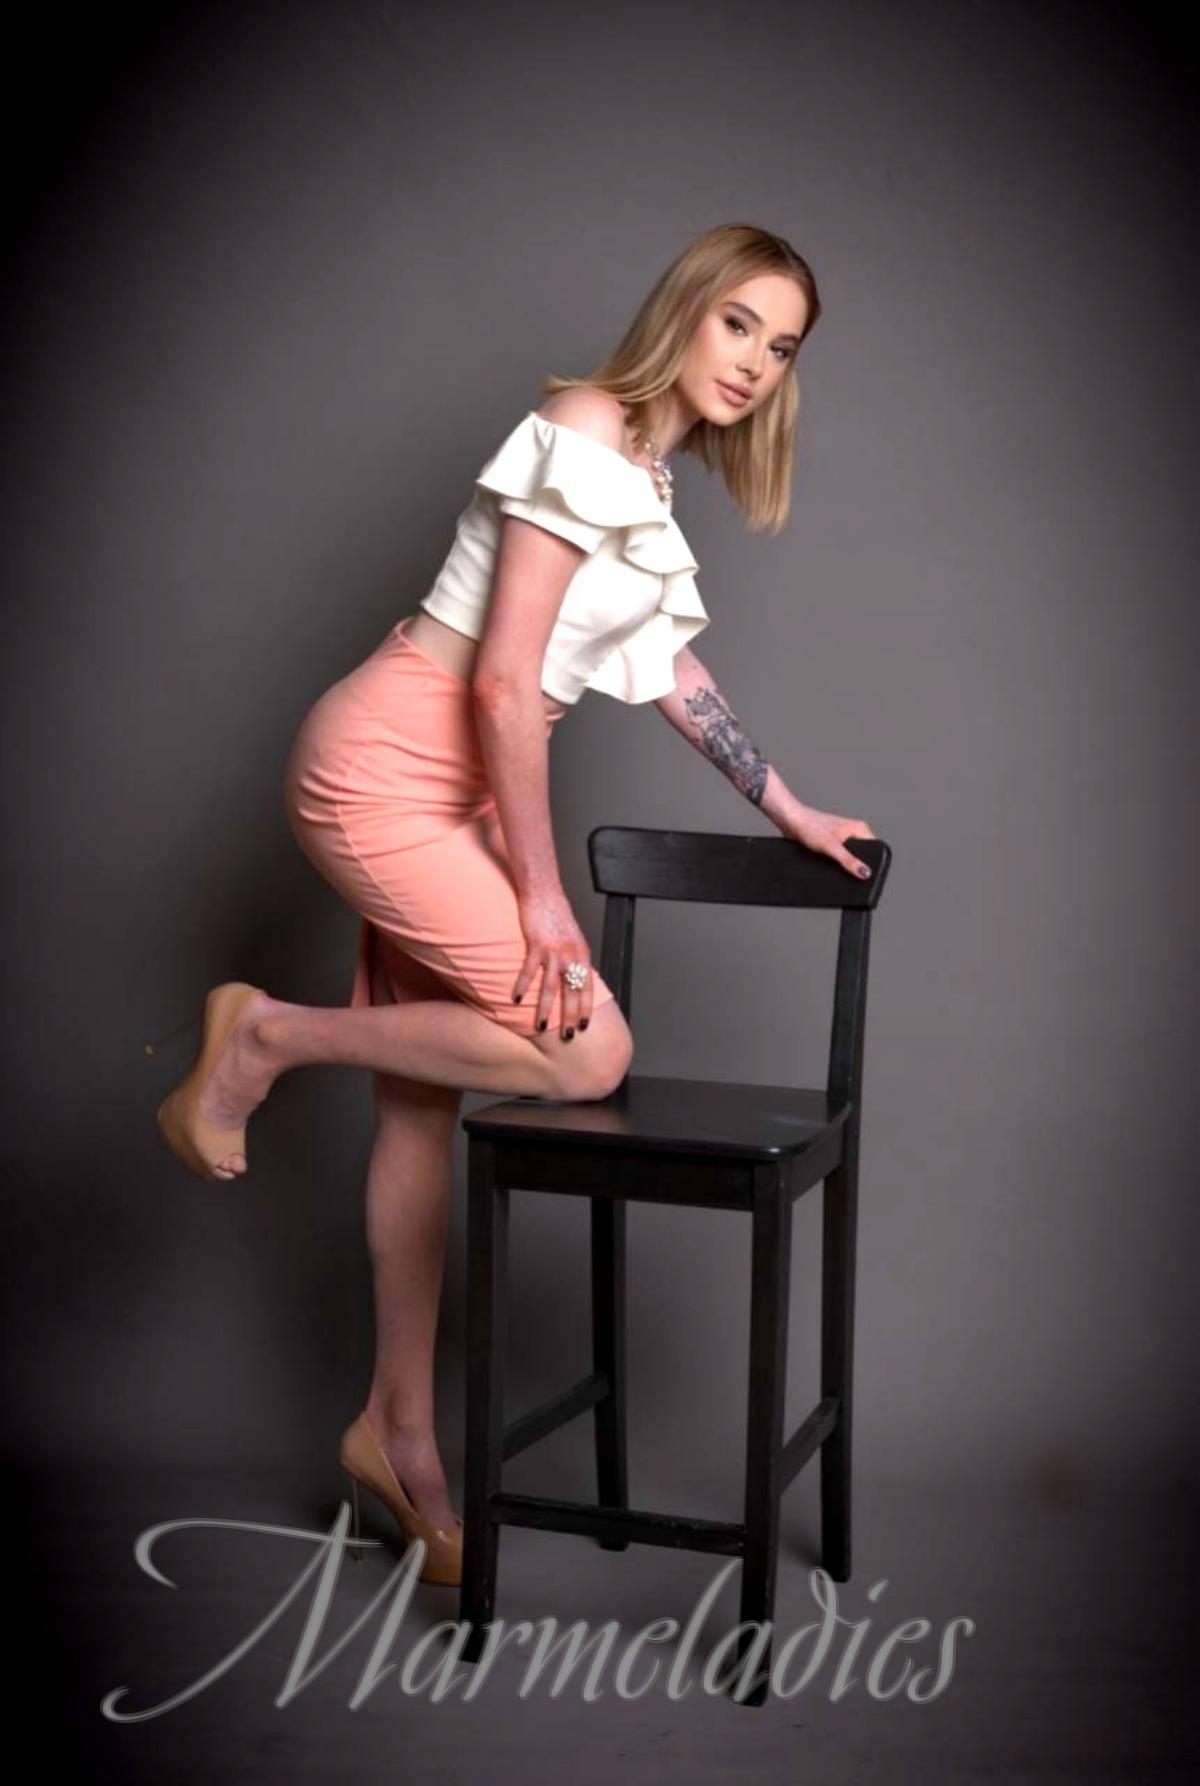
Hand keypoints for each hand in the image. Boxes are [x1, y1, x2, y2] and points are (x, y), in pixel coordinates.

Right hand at [513, 887, 595, 1040]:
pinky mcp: (536, 945)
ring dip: (545, 1010)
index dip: (586, 1008)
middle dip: (570, 1017)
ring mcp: (554, 951)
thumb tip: (574, 979)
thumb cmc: (557, 916)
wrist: (544, 894)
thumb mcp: (574, 940)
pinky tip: (515, 1000)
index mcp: (583, 955)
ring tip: (541, 1027)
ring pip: (550, 988)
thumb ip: (575, 960)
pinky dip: (521, 986)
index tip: (585, 1026)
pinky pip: (528, 971)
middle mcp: (571, 956)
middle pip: (572, 993)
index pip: (588, 988)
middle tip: (568, 1037)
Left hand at [778, 800, 876, 878]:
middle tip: (848, 873)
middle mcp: (853, 832)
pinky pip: (838, 857)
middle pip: (862, 855)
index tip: (866, 875)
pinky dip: (834, 863)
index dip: (871, 864)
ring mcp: (842, 838)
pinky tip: (828, 866)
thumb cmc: (810, 825)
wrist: (791, 821)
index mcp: (860, 829)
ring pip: (849, 857)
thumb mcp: (832, 847)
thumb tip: (864, 872)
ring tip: (835, 866)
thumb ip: (849, 861)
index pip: (875, 849)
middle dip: (856, 866)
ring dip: (843, 864)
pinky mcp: (831, 843)